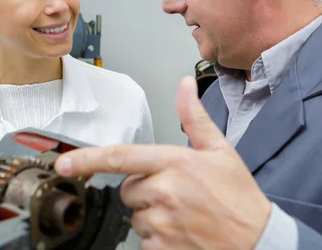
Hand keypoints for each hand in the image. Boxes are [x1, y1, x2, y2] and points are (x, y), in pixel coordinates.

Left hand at [55, 76, 271, 249]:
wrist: (258, 241)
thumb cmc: (240, 197)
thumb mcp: (221, 151)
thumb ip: (194, 118)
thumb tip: (185, 86)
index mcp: (176, 163)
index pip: (121, 157)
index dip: (86, 160)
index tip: (63, 164)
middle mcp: (165, 193)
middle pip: (128, 190)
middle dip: (144, 190)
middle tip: (176, 194)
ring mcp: (163, 224)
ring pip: (136, 217)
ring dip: (152, 215)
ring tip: (184, 214)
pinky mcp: (162, 249)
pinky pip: (145, 242)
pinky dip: (158, 238)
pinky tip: (182, 232)